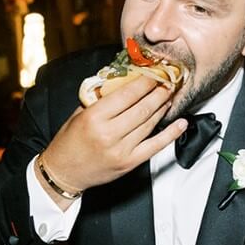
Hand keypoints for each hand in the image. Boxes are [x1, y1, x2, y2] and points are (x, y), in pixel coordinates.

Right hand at [40, 75, 186, 193]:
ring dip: (163, 107)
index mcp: (94, 117)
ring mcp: (121, 150)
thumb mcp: (79, 113)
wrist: (63, 172)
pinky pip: (155, 146)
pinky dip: (171, 134)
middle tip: (168, 81)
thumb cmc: (69, 141)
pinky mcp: (129, 162)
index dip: (144, 82)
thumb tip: (124, 81)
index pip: (127, 94)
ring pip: (150, 124)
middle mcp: (109, 133)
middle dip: (158, 92)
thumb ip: (101, 98)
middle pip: (142, 108)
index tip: (154, 73)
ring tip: (170, 96)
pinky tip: (181, 123)